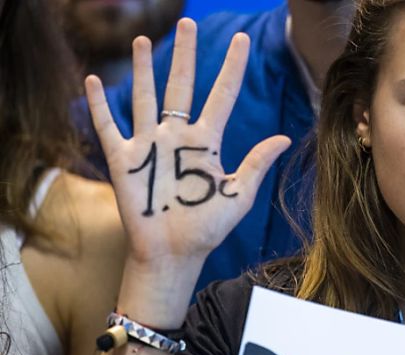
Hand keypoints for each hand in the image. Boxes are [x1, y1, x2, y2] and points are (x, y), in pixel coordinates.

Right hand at [85, 19, 289, 324]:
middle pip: (181, 86)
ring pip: (145, 97)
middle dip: (185, 55)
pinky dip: (100, 105)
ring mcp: (149, 145)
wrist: (174, 255)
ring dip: (142, 69)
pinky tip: (95, 81)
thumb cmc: (207, 229)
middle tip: (188, 23)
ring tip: (143, 40)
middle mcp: (177, 136)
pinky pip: (108, 127)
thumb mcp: (238, 195)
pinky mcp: (123, 160)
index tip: (242, 40)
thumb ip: (256, 164)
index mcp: (207, 142)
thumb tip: (283, 137)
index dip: (232, 68)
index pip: (222, 95)